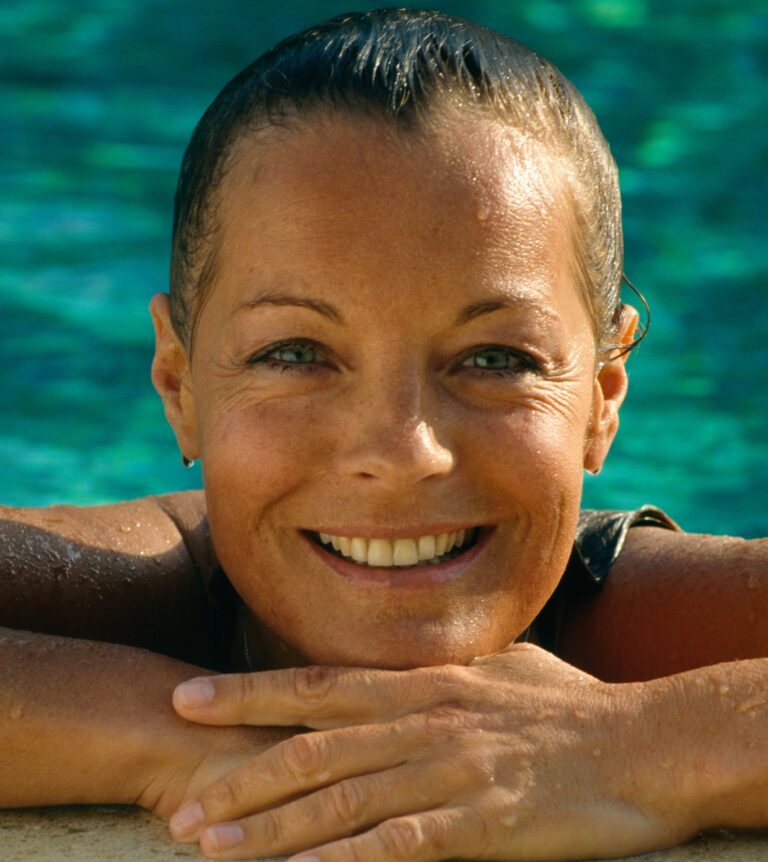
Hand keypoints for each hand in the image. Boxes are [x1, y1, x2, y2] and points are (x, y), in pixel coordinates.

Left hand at [168, 644, 696, 860]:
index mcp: (423, 680)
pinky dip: (340, 861)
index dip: (247, 695)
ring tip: (210, 847)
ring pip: (339, 797)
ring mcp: (448, 769)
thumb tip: (408, 663)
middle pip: (311, 744)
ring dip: (269, 826)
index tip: (188, 701)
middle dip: (237, 773)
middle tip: (178, 802)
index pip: (317, 684)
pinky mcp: (478, 821)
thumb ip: (443, 667)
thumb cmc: (568, 704)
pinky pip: (396, 844)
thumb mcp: (498, 666)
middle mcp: (423, 718)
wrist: (642, 742)